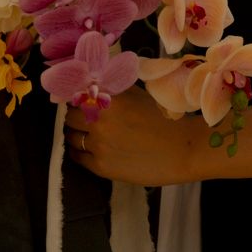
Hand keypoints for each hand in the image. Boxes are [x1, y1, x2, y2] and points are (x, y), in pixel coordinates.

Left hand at [63, 87, 193, 186]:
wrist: (181, 149)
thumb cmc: (161, 117)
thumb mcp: (136, 94)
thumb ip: (111, 89)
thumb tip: (90, 85)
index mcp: (108, 98)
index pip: (75, 94)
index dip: (76, 96)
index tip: (78, 98)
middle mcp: (99, 119)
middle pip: (70, 115)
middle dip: (76, 114)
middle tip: (83, 116)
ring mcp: (98, 144)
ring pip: (71, 135)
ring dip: (76, 132)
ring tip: (86, 132)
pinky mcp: (100, 166)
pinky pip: (77, 156)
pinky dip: (79, 151)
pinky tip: (87, 148)